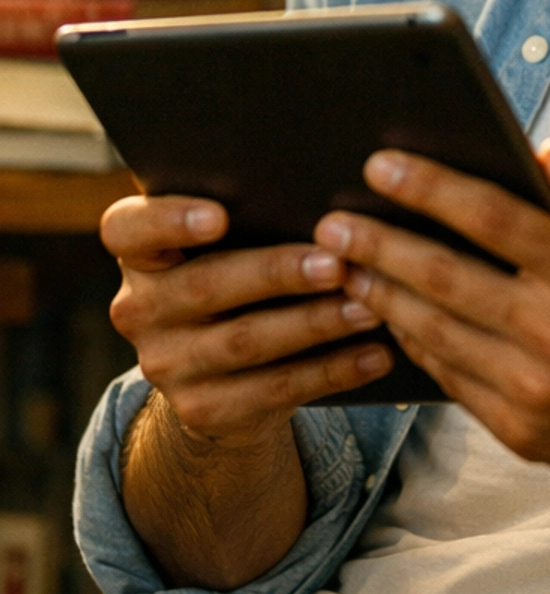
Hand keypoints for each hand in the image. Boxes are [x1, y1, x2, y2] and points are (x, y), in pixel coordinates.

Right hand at [103, 192, 393, 449]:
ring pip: (245, 341)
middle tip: (337, 262)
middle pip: (205, 285)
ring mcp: (165, 364)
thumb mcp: (228, 244)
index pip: (128, 229)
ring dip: (315, 323)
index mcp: (139, 252)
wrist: (219, 375)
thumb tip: (327, 183)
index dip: (170, 220)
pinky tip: (376, 354)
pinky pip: (273, 390)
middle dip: (277, 273)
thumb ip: (252, 213)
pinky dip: (332, 371)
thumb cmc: (239, 272)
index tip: (220, 216)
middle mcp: (139, 308)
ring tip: (370, 306)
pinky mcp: (200, 410)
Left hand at [316, 141, 549, 499]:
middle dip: (380, 244)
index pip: (494, 219)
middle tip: (333, 221)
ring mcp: (534, 388)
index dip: (432, 189)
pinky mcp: (519, 428)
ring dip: (381, 295)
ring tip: (344, 265)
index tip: (382, 166)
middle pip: (445, 277)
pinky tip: (389, 315)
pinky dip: (412, 342)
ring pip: (434, 331)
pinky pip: (448, 376)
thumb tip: (545, 151)